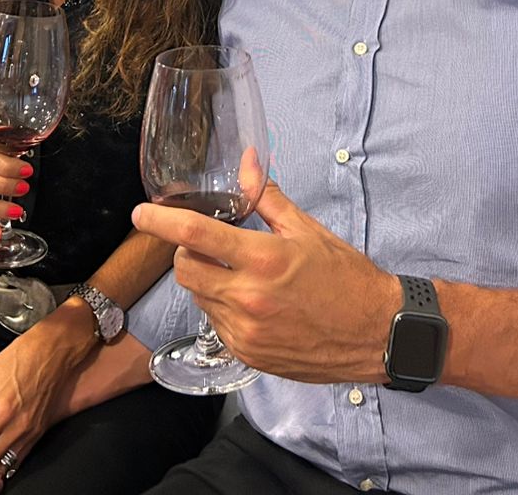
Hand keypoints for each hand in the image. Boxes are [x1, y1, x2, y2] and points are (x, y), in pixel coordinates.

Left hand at [132, 179, 398, 383]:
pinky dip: (222, 307)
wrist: (376, 333)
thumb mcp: (308, 230)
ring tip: (238, 273)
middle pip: (185, 269)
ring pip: (198, 297)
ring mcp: (244, 332)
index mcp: (262, 260)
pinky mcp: (247, 355)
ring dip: (206, 280)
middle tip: (210, 243)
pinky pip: (216, 324)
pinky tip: (250, 301)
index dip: (160, 221)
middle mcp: (247, 298)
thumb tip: (247, 162)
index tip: (141, 213)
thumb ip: (267, 198)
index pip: (194, 234)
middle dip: (187, 251)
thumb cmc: (346, 278)